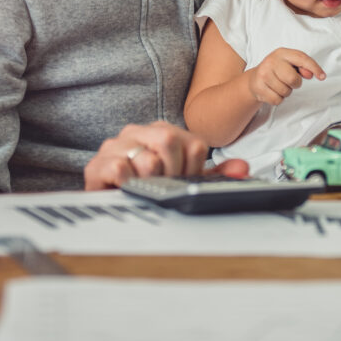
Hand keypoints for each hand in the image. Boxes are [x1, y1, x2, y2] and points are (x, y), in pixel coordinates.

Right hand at [84, 121, 249, 189]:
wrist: (107, 208)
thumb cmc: (147, 191)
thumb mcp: (184, 183)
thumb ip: (212, 176)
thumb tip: (242, 168)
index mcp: (161, 132)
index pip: (193, 142)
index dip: (193, 168)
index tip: (181, 180)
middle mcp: (138, 132)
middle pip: (170, 139)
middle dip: (174, 172)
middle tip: (163, 185)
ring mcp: (116, 146)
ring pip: (148, 156)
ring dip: (152, 180)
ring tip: (143, 187)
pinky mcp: (98, 164)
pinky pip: (121, 169)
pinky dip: (129, 183)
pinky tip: (126, 188)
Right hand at [247, 48, 324, 104]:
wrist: (254, 78)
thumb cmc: (277, 70)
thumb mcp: (290, 64)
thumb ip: (303, 67)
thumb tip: (311, 74)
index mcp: (282, 53)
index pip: (302, 58)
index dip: (314, 67)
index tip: (322, 77)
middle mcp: (271, 61)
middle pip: (293, 79)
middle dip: (295, 84)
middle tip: (290, 82)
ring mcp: (263, 74)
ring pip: (285, 91)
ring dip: (286, 92)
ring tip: (279, 85)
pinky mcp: (258, 87)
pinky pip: (277, 100)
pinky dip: (278, 99)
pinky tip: (272, 91)